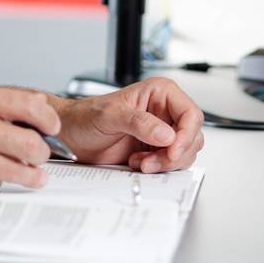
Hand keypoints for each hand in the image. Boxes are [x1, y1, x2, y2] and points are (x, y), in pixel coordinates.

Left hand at [58, 77, 204, 172]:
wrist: (71, 135)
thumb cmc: (86, 117)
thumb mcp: (110, 116)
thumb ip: (138, 122)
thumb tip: (166, 134)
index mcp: (161, 93)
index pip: (191, 114)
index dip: (186, 135)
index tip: (171, 151)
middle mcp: (165, 112)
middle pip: (192, 136)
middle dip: (174, 154)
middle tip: (151, 162)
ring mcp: (162, 132)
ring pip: (185, 153)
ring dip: (165, 163)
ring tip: (140, 162)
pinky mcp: (155, 150)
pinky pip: (171, 164)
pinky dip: (158, 169)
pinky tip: (138, 163)